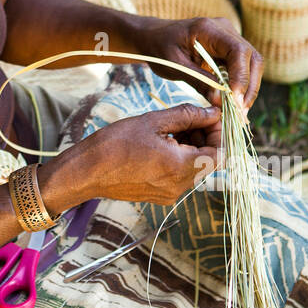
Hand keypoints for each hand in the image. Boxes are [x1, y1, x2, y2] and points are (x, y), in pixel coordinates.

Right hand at [60, 103, 223, 207]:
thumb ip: (187, 116)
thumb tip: (212, 112)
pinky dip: (179, 157)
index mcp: (181, 167)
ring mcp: (170, 194)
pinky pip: (180, 175)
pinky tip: (162, 142)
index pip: (222, 153)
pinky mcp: (159, 195)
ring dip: (191, 145)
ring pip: (195, 167)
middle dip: (205, 135)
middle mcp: (180, 186)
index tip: (210, 114)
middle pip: (209, 160)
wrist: (86, 172)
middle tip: (190, 115)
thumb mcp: (153, 121)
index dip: (220, 132)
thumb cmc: (115, 144)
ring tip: (171, 127)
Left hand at [126, 14, 263, 111]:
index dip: (241, 76)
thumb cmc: (159, 48)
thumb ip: (198, 81)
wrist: (153, 36)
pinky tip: (234, 104)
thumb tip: (221, 102)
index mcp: (209, 28)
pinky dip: (241, 86)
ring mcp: (229, 38)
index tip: (235, 100)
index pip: (238, 51)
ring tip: (239, 112)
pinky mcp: (228, 50)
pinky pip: (242, 68)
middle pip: (252, 58)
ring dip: (248, 89)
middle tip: (241, 112)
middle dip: (250, 86)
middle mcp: (225, 30)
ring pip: (251, 64)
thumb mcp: (174, 66)